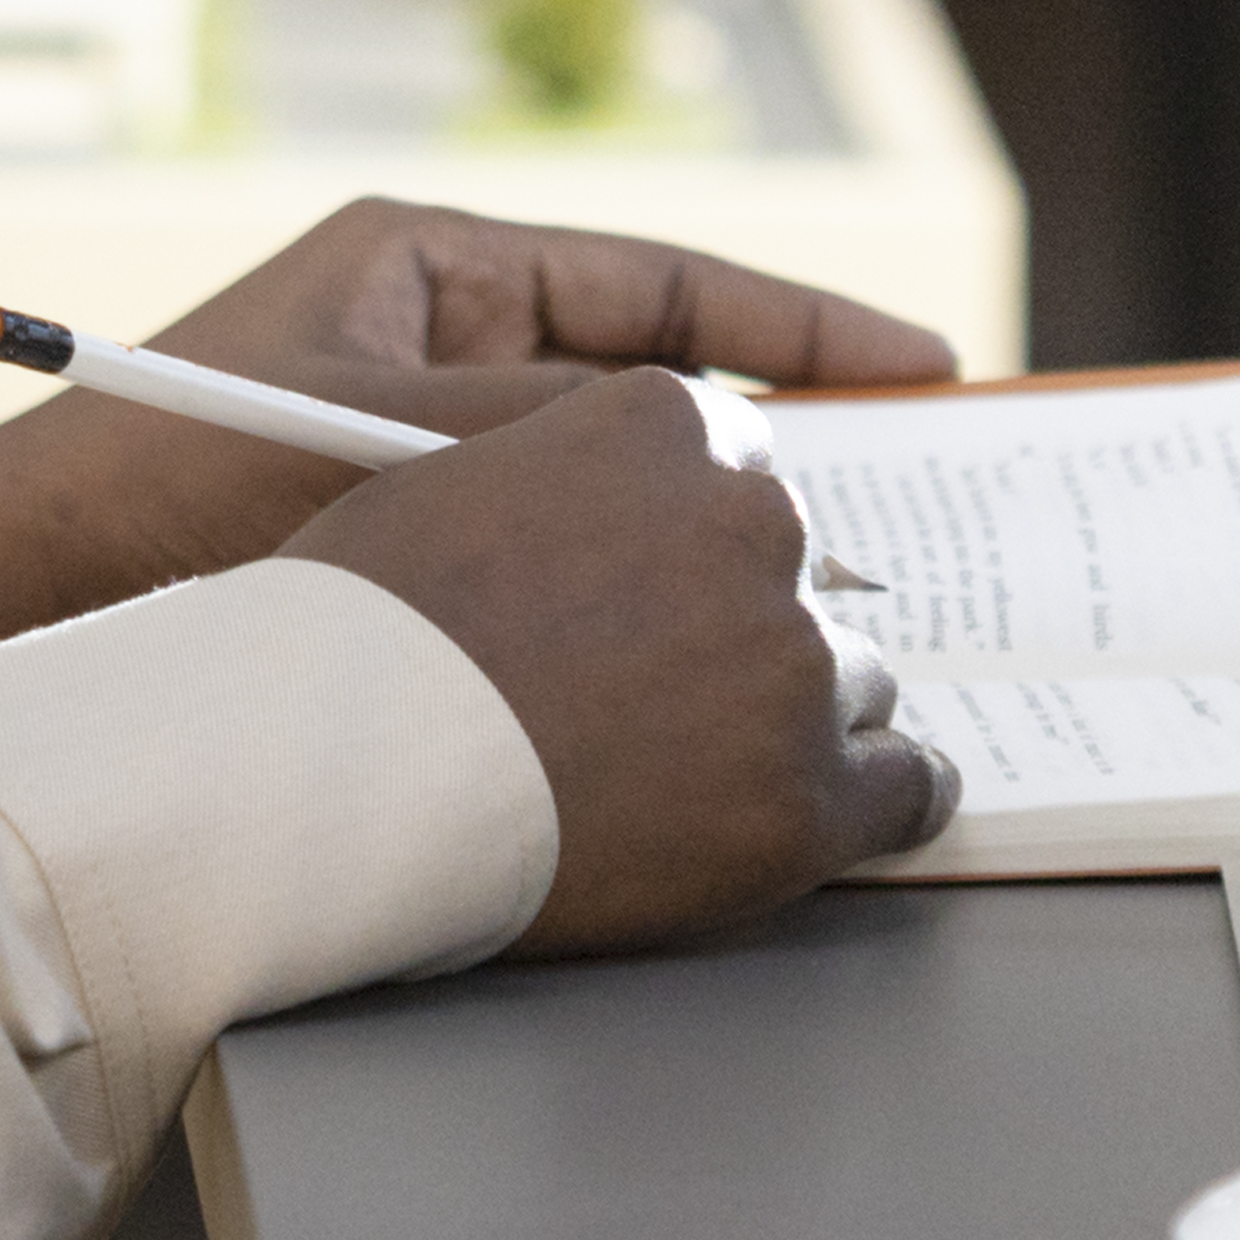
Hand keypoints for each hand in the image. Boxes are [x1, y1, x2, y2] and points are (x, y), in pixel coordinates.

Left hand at [0, 198, 958, 647]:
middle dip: (779, 425)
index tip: (923, 367)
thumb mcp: (381, 438)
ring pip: (610, 461)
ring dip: (706, 510)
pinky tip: (696, 624)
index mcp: (437, 268)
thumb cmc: (169, 483)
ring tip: (839, 567)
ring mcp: (423, 422)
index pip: (660, 282)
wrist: (15, 581)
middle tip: (916, 479)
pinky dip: (625, 564)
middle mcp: (441, 329)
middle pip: (653, 369)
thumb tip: (718, 465)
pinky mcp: (402, 515)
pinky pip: (549, 529)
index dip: (800, 327)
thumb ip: (544, 439)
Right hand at [285, 370, 957, 949]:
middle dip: (741, 624)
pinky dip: (881, 801)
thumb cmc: (357, 636)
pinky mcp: (804, 799)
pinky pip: (906, 789)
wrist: (333, 781)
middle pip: (797, 573)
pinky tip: (841, 811)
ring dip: (785, 716)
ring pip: (846, 680)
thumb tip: (608, 524)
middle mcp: (755, 525)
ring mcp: (790, 665)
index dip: (697, 535)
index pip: (740, 465)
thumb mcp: (452, 486)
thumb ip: (568, 481)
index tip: (669, 583)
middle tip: (655, 689)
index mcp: (670, 427)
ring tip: (692, 771)